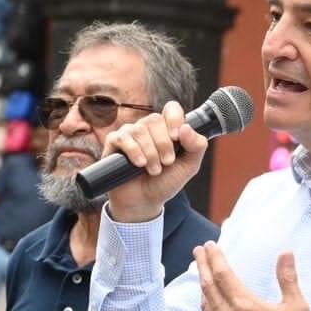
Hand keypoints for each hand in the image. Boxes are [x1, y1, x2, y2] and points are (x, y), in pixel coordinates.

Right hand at [102, 103, 208, 222]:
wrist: (144, 202)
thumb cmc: (165, 182)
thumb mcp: (189, 167)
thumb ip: (197, 147)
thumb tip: (186, 128)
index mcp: (167, 128)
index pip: (171, 108)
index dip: (174, 118)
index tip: (176, 137)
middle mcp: (148, 127)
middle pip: (155, 120)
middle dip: (163, 144)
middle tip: (166, 162)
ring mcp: (130, 133)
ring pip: (140, 130)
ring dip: (150, 153)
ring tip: (154, 170)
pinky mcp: (114, 143)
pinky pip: (123, 137)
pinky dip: (134, 151)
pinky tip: (139, 164)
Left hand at [196, 244, 309, 310]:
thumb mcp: (296, 307)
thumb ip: (288, 278)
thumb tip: (286, 254)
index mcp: (245, 305)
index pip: (222, 274)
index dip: (214, 257)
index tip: (210, 246)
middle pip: (208, 286)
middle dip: (202, 265)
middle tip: (198, 251)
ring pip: (206, 305)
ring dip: (203, 287)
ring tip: (203, 275)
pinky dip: (207, 310)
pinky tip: (210, 305)